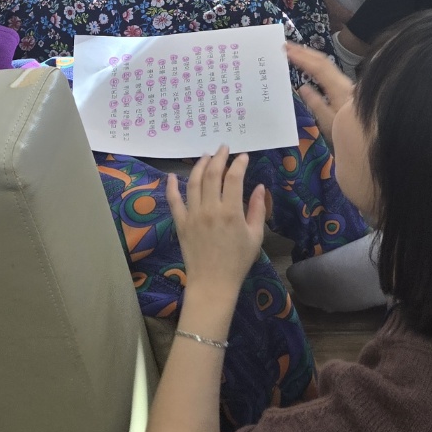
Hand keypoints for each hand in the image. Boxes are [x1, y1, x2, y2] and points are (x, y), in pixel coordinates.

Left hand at [167, 146, 265, 297]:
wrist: (213, 284)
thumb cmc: (237, 262)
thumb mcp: (255, 237)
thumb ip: (257, 209)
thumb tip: (259, 187)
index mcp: (231, 212)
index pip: (234, 177)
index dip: (239, 163)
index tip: (243, 156)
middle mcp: (210, 209)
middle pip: (212, 174)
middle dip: (219, 156)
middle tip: (223, 147)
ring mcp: (193, 215)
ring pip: (193, 182)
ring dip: (199, 165)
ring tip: (205, 156)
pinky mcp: (181, 223)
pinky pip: (174, 200)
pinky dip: (172, 186)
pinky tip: (173, 175)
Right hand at [285, 43, 353, 139]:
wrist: (373, 133)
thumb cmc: (348, 131)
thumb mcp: (329, 122)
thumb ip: (316, 104)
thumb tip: (303, 87)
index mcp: (338, 89)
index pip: (318, 68)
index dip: (302, 58)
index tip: (287, 51)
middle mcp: (342, 81)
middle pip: (323, 60)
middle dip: (304, 51)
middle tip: (286, 45)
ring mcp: (345, 82)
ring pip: (327, 62)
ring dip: (310, 54)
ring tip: (295, 50)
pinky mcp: (346, 86)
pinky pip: (329, 68)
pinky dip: (316, 61)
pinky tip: (310, 63)